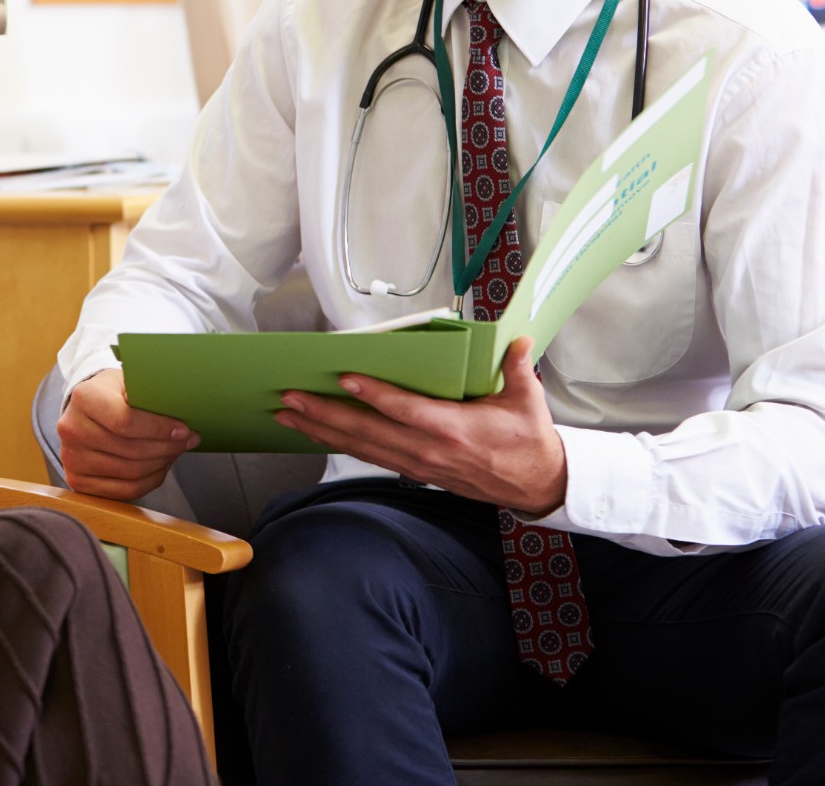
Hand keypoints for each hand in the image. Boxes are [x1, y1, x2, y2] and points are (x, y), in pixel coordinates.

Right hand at [56, 368, 196, 499]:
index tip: (184, 430)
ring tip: (175, 452)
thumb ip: (150, 394)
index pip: (125, 421)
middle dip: (166, 448)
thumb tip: (185, 410)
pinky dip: (149, 481)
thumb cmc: (114, 392)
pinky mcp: (77, 480)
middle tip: (188, 442)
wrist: (85, 408)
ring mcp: (71, 458)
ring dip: (161, 464)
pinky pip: (124, 491)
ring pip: (130, 473)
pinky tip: (160, 467)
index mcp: (84, 397)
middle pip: (130, 450)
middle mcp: (72, 429)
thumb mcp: (129, 380)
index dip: (159, 429)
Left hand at [272, 338, 568, 513]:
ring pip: (361, 447)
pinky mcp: (414, 472)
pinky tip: (315, 433)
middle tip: (291, 398)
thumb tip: (516, 339)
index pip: (407, 411)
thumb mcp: (527, 400)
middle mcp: (430, 451)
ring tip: (289, 415)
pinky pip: (370, 456)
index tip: (346, 380)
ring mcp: (419, 464)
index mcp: (456, 430)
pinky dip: (339, 444)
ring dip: (321, 431)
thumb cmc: (528, 441)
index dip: (375, 396)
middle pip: (369, 432)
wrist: (535, 485)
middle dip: (325, 415)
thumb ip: (516, 366)